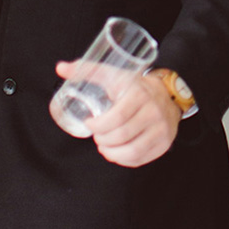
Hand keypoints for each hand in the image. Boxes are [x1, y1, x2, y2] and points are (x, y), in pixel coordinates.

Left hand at [54, 62, 181, 166]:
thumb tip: (60, 68)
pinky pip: (141, 159)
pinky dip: (125, 160)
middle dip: (103, 140)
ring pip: (133, 152)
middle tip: (98, 136)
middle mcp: (153, 112)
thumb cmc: (135, 86)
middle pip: (122, 136)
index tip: (90, 123)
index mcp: (139, 95)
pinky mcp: (164, 143)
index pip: (117, 118)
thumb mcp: (113, 75)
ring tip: (105, 146)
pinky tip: (118, 152)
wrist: (167, 94)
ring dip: (112, 153)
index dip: (98, 126)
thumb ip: (87, 70)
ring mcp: (161, 129)